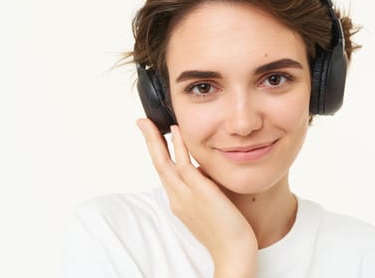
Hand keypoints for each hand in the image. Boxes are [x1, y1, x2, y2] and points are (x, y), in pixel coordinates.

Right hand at [136, 119, 256, 276]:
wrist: (233, 252)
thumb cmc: (226, 231)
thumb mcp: (208, 207)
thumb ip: (203, 189)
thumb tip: (205, 172)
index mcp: (179, 202)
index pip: (165, 172)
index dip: (158, 153)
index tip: (156, 138)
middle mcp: (178, 198)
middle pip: (158, 164)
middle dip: (149, 142)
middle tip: (141, 123)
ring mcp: (186, 195)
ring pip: (164, 163)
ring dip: (156, 140)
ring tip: (150, 123)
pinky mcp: (200, 192)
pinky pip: (184, 164)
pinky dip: (178, 147)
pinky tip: (176, 132)